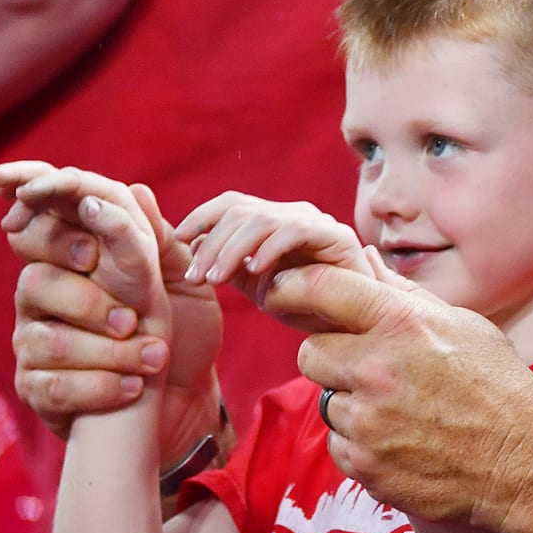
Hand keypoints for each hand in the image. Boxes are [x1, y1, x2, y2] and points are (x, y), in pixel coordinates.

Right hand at [0, 162, 223, 459]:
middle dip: (88, 302)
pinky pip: (52, 385)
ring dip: (109, 352)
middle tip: (131, 319)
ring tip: (152, 357)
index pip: (37, 229)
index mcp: (74, 260)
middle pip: (34, 282)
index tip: (91, 254)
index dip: (50, 232)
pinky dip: (103, 387)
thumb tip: (136, 190)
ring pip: (46, 339)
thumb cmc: (183, 331)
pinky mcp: (34, 387)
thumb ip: (156, 241)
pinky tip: (134, 388)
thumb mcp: (184, 283)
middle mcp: (43, 295)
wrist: (187, 397)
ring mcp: (32, 342)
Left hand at [175, 192, 377, 329]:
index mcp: (274, 222)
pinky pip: (296, 230)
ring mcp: (317, 223)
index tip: (180, 239)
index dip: (202, 216)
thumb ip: (228, 265)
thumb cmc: (304, 308)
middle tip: (196, 277)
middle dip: (211, 242)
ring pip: (263, 218)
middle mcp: (294, 215)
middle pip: (241, 210)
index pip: (232, 204)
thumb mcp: (255, 285)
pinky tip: (255, 271)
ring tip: (215, 279)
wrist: (352, 328)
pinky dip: (270, 248)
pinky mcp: (337, 236)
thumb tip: (191, 244)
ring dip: (232, 249)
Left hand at [258, 261, 532, 532]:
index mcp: (401, 324)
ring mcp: (367, 421)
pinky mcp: (363, 465)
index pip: (321, 289)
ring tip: (401, 412)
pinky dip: (362, 444)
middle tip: (370, 369)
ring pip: (327, 402)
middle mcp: (376, 370)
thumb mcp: (464, 326)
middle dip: (333, 358)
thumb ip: (407, 298)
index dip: (293, 286)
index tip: (284, 291)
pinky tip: (403, 442)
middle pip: (310, 353)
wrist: (526, 464)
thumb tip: (366, 263)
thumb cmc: (500, 388)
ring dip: (353, 405)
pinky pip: (339, 445)